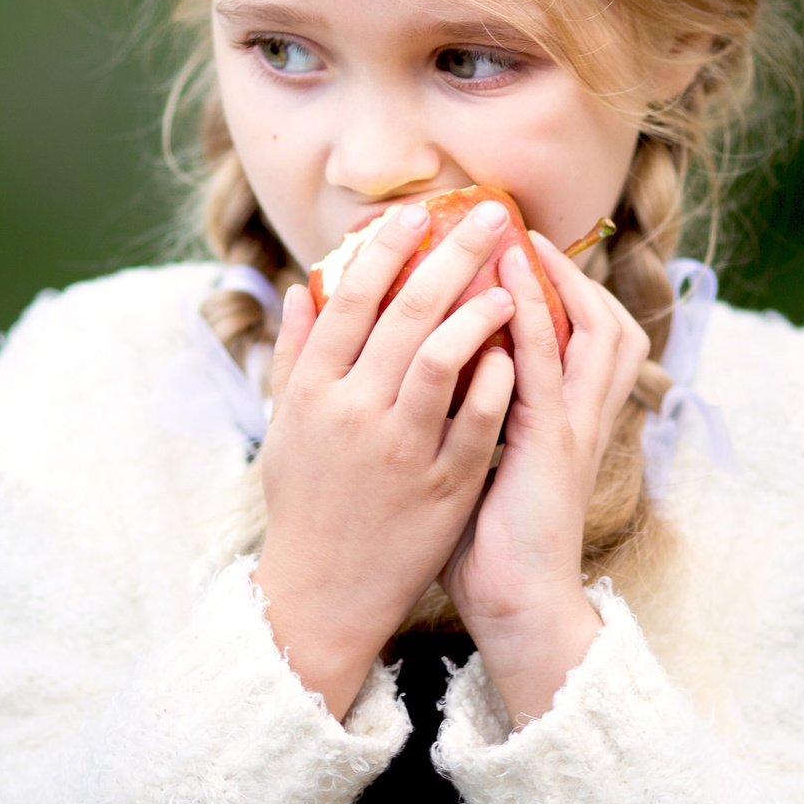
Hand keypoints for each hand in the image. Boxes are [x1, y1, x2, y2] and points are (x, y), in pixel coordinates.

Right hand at [254, 200, 521, 717]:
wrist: (322, 592)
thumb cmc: (303, 503)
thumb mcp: (286, 427)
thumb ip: (296, 356)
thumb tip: (301, 289)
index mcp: (312, 392)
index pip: (348, 299)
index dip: (385, 248)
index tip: (417, 211)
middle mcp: (352, 413)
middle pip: (404, 313)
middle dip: (451, 255)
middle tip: (490, 217)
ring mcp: (398, 450)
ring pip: (440, 359)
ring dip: (477, 312)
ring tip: (508, 283)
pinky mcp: (441, 487)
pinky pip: (477, 422)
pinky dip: (496, 381)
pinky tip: (517, 353)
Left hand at [443, 232, 651, 725]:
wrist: (515, 609)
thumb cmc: (487, 548)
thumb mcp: (474, 466)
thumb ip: (462, 418)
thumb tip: (417, 383)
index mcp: (562, 421)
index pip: (579, 337)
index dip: (559, 292)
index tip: (513, 252)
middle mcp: (579, 416)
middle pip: (602, 320)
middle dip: (566, 270)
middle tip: (520, 229)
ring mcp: (571, 427)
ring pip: (589, 330)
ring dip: (554, 278)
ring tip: (517, 236)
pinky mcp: (551, 444)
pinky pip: (544, 365)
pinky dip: (530, 317)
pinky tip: (506, 282)